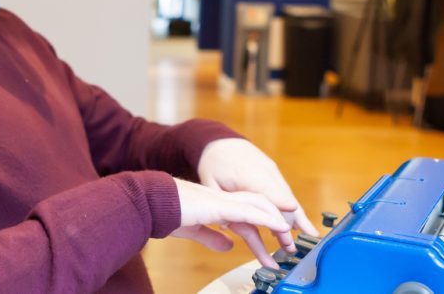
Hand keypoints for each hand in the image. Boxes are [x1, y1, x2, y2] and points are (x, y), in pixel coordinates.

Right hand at [170, 178, 292, 268]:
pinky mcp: (221, 205)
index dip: (264, 218)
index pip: (248, 208)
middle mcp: (224, 198)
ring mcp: (224, 199)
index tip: (276, 235)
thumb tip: (228, 245)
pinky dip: (268, 218)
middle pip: (259, 204)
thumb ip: (211, 237)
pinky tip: (280, 226)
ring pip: (260, 206)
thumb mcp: (193, 229)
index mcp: (218, 202)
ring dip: (277, 222)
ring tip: (290, 237)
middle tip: (288, 240)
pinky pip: (251, 211)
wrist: (153, 202)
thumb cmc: (166, 214)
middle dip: (276, 221)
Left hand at [196, 138, 318, 254]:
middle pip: (282, 199)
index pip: (268, 193)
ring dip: (296, 217)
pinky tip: (296, 224)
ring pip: (288, 195)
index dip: (280, 210)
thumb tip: (227, 226)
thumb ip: (221, 203)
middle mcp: (264, 171)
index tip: (290, 225)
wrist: (220, 141)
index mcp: (247, 174)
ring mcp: (271, 170)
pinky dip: (291, 207)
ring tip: (307, 235)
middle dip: (290, 222)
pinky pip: (285, 191)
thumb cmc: (213, 163)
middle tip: (292, 246)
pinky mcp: (274, 172)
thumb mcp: (210, 183)